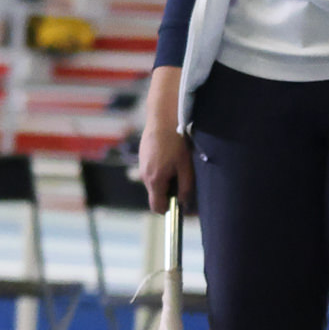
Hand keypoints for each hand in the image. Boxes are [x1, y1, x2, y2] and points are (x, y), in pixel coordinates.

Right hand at [137, 67, 192, 213]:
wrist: (163, 119)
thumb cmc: (177, 143)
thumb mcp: (186, 168)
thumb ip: (185, 188)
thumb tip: (184, 203)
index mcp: (155, 181)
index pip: (157, 207)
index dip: (169, 210)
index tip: (181, 206)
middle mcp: (144, 175)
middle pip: (157, 193)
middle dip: (170, 192)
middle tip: (185, 180)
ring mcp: (142, 164)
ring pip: (155, 181)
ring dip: (167, 178)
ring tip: (179, 164)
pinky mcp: (143, 155)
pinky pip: (152, 169)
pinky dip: (162, 168)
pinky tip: (171, 156)